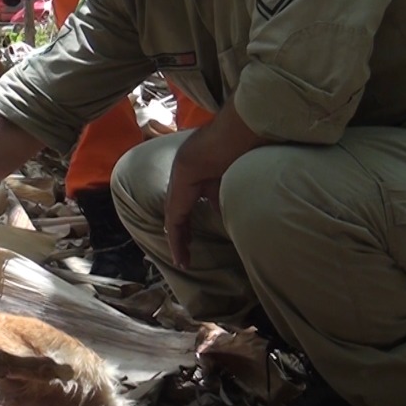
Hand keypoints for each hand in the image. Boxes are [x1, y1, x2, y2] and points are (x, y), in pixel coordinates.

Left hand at [164, 130, 225, 269]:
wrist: (218, 145)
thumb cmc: (231, 154)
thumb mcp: (230, 181)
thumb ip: (226, 197)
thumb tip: (231, 213)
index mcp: (197, 178)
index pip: (190, 202)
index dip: (192, 219)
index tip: (194, 234)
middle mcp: (184, 185)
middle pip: (180, 214)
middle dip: (183, 232)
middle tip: (187, 249)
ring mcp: (178, 191)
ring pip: (175, 222)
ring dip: (179, 242)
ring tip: (182, 261)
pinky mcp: (176, 201)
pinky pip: (174, 225)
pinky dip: (176, 242)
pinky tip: (180, 256)